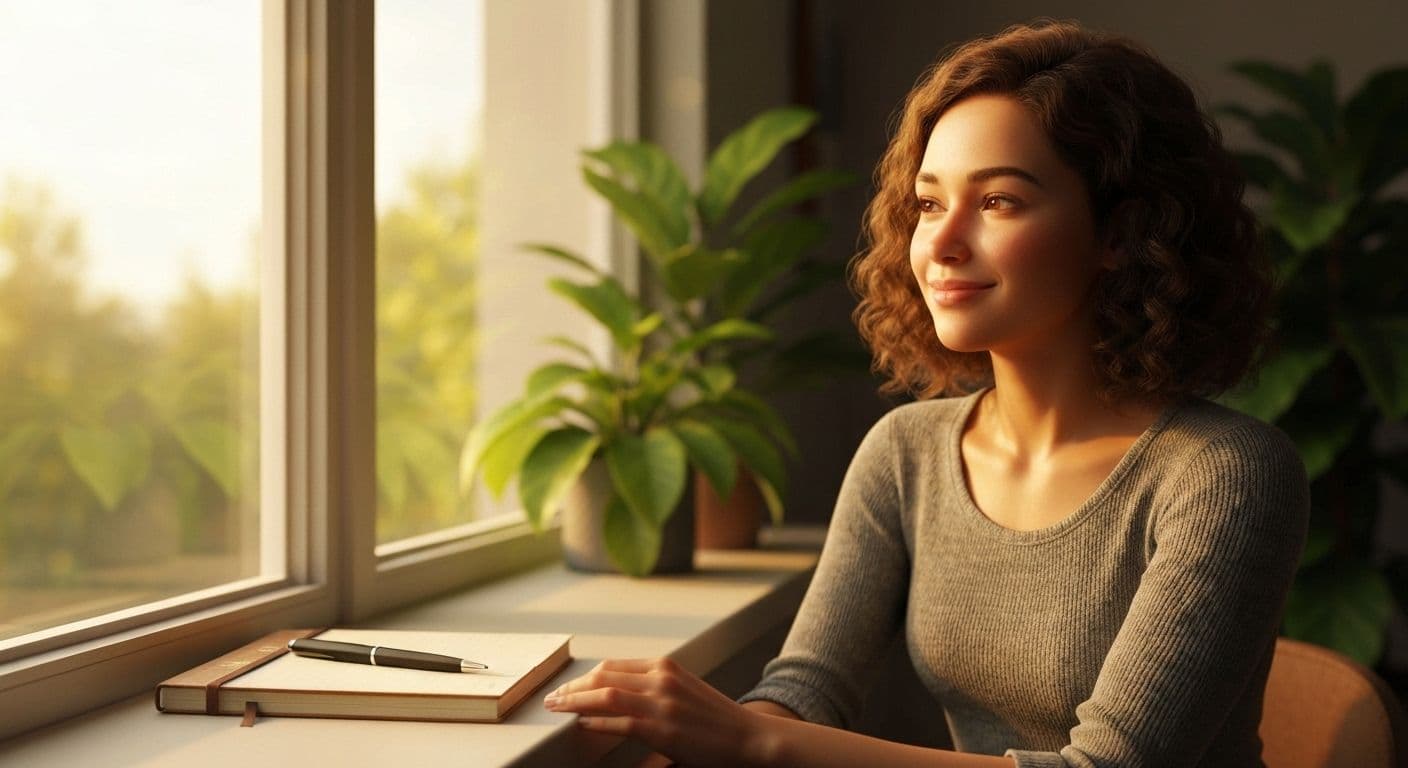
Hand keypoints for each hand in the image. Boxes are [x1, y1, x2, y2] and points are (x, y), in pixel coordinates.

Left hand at [543, 657, 767, 767]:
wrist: (749, 738)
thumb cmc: (716, 720)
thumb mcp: (684, 690)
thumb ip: (654, 688)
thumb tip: (617, 696)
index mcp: (666, 666)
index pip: (613, 666)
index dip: (584, 677)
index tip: (567, 687)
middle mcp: (661, 678)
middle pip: (603, 675)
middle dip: (572, 687)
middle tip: (552, 698)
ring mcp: (662, 702)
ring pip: (605, 694)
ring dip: (575, 701)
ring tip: (557, 709)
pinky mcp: (662, 729)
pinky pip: (619, 721)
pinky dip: (596, 722)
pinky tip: (582, 726)